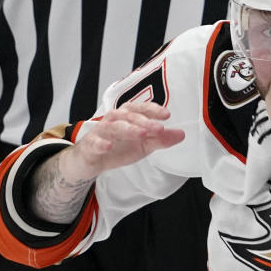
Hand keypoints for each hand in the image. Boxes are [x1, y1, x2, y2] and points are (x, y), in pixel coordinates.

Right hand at [61, 102, 184, 181]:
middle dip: (145, 121)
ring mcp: (100, 132)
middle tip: (159, 128)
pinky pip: (94, 142)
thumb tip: (181, 134)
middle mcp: (113, 120)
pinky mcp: (89, 145)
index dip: (153, 110)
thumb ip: (161, 139)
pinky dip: (101, 143)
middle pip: (128, 116)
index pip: (140, 109)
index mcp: (127, 116)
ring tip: (141, 134)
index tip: (167, 115)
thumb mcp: (143, 144)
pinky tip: (109, 146)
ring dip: (128, 129)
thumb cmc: (118, 147)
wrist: (90, 161)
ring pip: (113, 127)